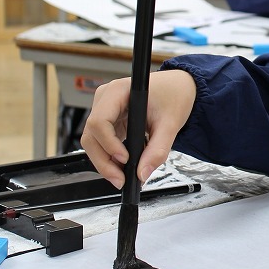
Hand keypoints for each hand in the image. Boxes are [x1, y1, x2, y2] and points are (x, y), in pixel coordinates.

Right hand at [80, 69, 197, 187]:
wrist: (177, 88)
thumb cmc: (173, 95)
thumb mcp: (170, 123)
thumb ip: (157, 150)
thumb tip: (142, 173)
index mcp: (118, 91)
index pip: (99, 121)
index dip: (108, 144)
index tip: (125, 159)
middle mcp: (106, 99)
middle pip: (90, 135)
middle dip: (103, 161)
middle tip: (120, 180)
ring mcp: (104, 110)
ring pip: (92, 141)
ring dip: (105, 162)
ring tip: (122, 176)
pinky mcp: (108, 120)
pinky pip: (101, 142)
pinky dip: (109, 157)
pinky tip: (122, 167)